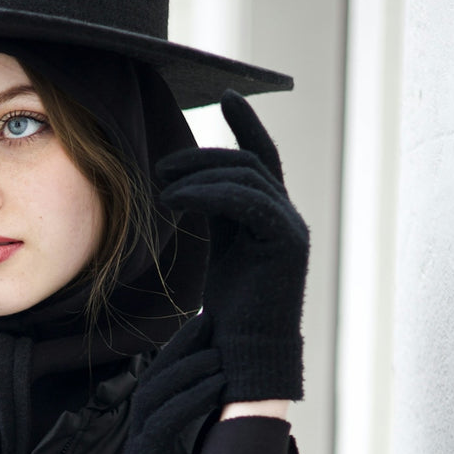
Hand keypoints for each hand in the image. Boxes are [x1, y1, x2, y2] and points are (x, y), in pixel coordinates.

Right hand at [111, 314, 225, 453]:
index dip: (181, 352)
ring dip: (190, 369)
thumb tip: (241, 409)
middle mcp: (140, 440)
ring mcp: (140, 453)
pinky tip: (217, 385)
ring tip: (220, 352)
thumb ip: (209, 438)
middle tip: (211, 323)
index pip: (161, 381)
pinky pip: (164, 423)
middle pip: (155, 378)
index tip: (209, 326)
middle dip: (183, 348)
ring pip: (158, 395)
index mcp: (152, 437)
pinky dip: (191, 399)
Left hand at [156, 91, 308, 402]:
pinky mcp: (286, 244)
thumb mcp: (218, 254)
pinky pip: (247, 201)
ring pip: (247, 177)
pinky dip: (208, 194)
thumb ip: (215, 217)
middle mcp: (287, 218)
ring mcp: (291, 229)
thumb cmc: (227, 315)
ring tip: (163, 186)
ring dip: (200, 174)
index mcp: (271, 218)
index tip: (226, 97)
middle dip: (204, 156)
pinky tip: (176, 199)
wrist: (245, 356)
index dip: (246, 125)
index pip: (262, 158)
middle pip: (249, 163)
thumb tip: (185, 187)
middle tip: (162, 167)